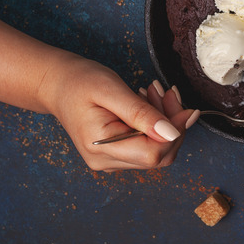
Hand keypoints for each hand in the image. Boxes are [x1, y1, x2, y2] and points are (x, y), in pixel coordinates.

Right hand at [39, 53, 199, 170]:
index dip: (176, 132)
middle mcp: (106, 161)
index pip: (154, 154)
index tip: (187, 108)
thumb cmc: (79, 82)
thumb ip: (142, 114)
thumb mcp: (111, 90)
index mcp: (102, 148)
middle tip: (169, 92)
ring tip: (154, 92)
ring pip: (156, 150)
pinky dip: (155, 124)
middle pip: (159, 154)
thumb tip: (172, 133)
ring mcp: (111, 160)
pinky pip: (146, 145)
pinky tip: (147, 102)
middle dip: (173, 124)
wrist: (56, 84)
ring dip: (165, 122)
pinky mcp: (116, 153)